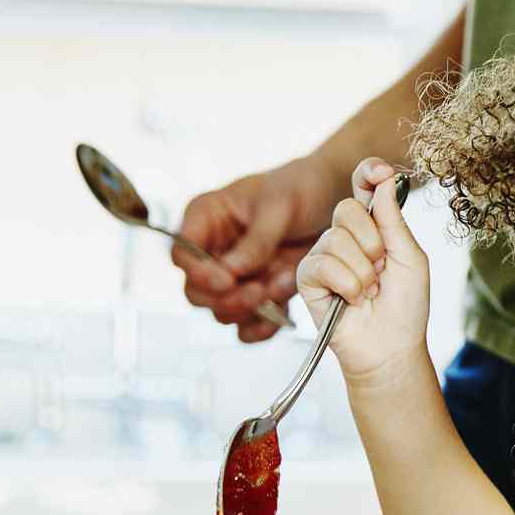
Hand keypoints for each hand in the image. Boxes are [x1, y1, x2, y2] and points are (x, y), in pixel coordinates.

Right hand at [173, 158, 332, 343]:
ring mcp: (236, 275)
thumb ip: (255, 241)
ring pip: (222, 311)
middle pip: (196, 292)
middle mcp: (215, 250)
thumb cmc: (301, 188)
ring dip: (251, 309)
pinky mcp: (259, 293)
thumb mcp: (279, 206)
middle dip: (226, 299)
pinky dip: (262, 327)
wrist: (333, 197)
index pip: (181, 254)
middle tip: (259, 291)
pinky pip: (248, 324)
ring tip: (283, 284)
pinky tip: (280, 318)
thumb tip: (230, 273)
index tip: (226, 281)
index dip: (197, 273)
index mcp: (207, 219)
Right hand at [293, 158, 431, 387]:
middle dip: (371, 241)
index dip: (368, 173)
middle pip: (345, 208)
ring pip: (336, 239)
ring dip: (362, 273)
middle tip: (381, 269)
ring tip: (368, 293)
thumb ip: (393, 220)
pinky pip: (321, 264)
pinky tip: (350, 301)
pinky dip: (345, 285)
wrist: (390, 348)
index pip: (363, 188)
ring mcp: (324, 256)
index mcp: (372, 227)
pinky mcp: (307, 278)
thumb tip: (383, 180)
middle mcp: (345, 237)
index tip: (381, 172)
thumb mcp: (410, 259)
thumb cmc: (406, 307)